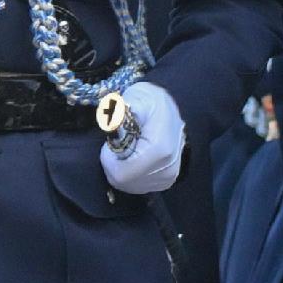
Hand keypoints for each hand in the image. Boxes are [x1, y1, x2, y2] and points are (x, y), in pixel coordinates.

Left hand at [99, 79, 187, 197]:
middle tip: (117, 145)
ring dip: (120, 169)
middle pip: (123, 181)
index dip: (109, 159)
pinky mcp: (165, 183)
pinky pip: (137, 186)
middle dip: (112, 163)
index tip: (111, 142)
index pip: (121, 172)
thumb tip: (109, 121)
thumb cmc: (153, 104)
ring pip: (128, 185)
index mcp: (159, 149)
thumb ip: (120, 110)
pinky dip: (129, 174)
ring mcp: (168, 178)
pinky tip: (133, 157)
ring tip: (127, 149)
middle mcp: (167, 168)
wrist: (173, 114)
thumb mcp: (138, 96)